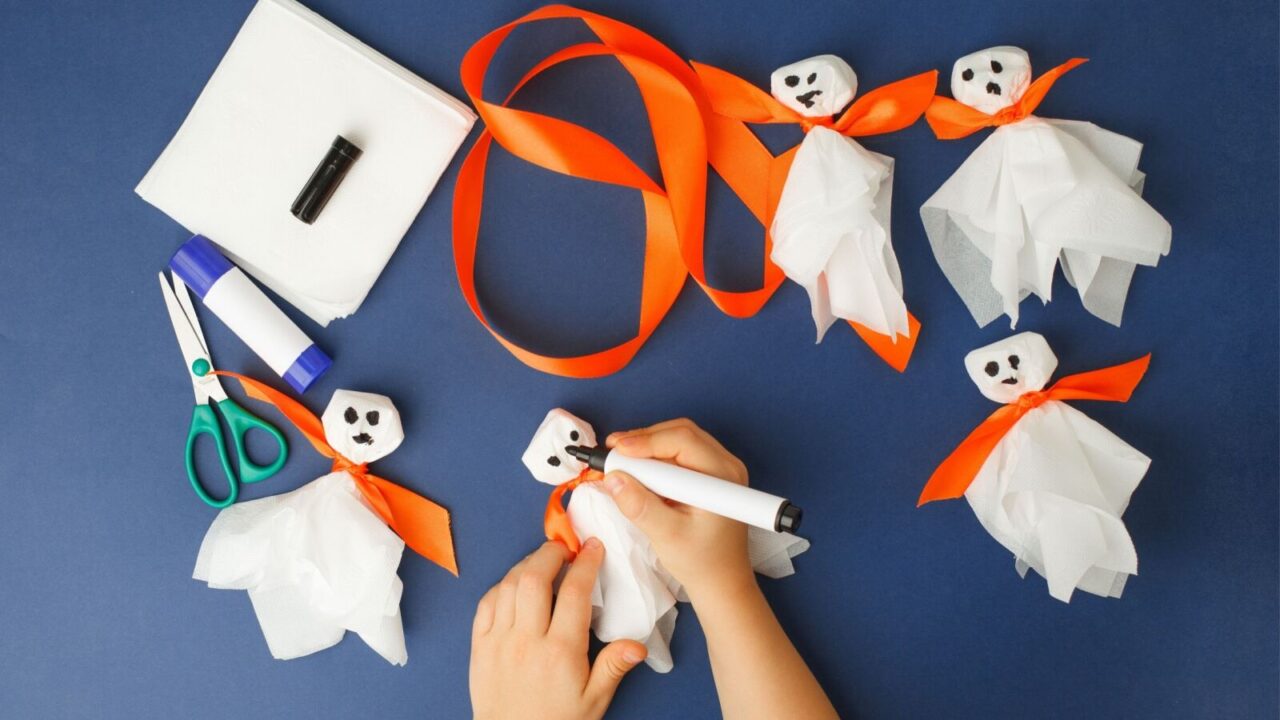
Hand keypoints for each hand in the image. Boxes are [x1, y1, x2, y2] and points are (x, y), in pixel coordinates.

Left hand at [470, 540, 647, 719]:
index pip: (574, 593)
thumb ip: (613, 667)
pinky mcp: (479, 646)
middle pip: (535, 578)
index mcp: (560, 653)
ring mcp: (499, 641)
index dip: (585, 563)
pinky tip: (515, 585)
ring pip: (509, 585)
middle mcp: (527, 641)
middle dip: (551, 553)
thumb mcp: (593, 701)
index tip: (593, 548)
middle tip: (565, 548)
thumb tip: (637, 645)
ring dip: (526, 564)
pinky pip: (486, 603)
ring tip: (542, 561)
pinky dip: (501, 586)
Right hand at [602, 418, 754, 603]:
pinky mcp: (710, 475)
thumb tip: (613, 478)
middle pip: (680, 433)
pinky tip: (638, 470)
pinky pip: (680, 453)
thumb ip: (640, 506)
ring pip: (679, 440)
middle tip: (612, 451)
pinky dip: (656, 457)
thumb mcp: (666, 536)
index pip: (682, 440)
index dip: (645, 441)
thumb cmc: (701, 562)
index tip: (615, 450)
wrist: (721, 581)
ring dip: (647, 447)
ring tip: (620, 461)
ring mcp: (720, 469)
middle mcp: (726, 466)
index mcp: (722, 477)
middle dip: (643, 439)